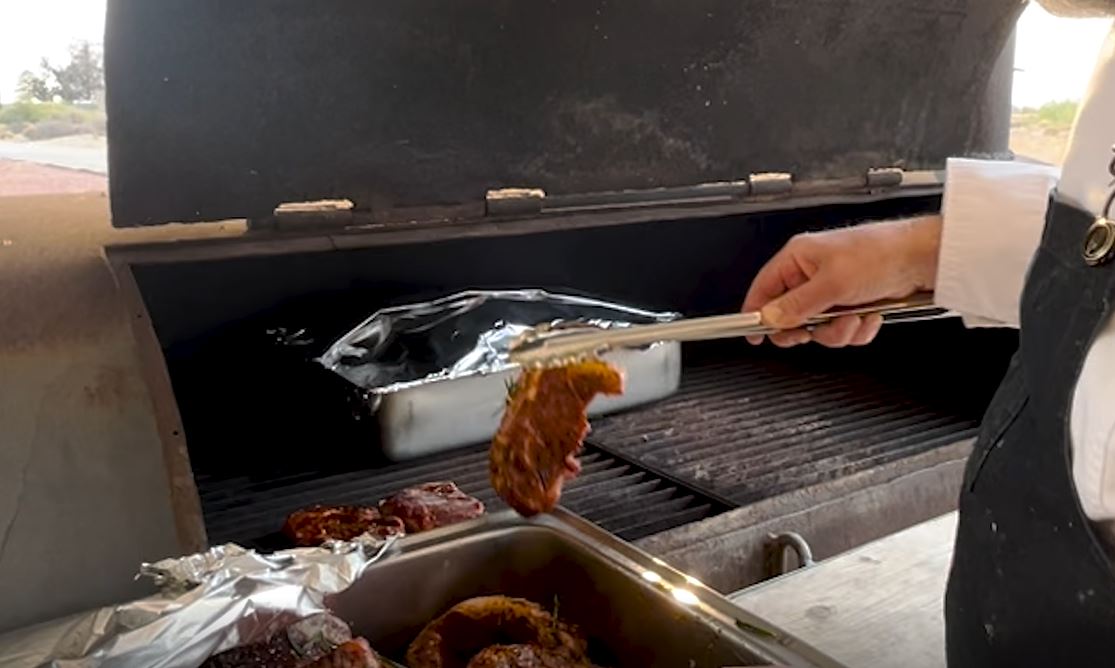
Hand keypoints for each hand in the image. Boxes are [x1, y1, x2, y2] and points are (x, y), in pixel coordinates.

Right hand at [742, 216, 941, 347]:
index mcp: (798, 258)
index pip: (764, 289)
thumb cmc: (880, 254)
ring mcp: (832, 290)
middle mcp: (812, 273)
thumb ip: (797, 305)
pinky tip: (868, 316)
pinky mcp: (851, 302)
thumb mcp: (832, 283)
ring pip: (819, 327)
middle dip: (809, 328)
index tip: (755, 336)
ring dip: (838, 330)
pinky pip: (841, 329)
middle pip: (790, 315)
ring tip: (854, 318)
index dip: (757, 314)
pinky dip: (856, 329)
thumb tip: (771, 318)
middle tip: (813, 332)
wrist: (921, 258)